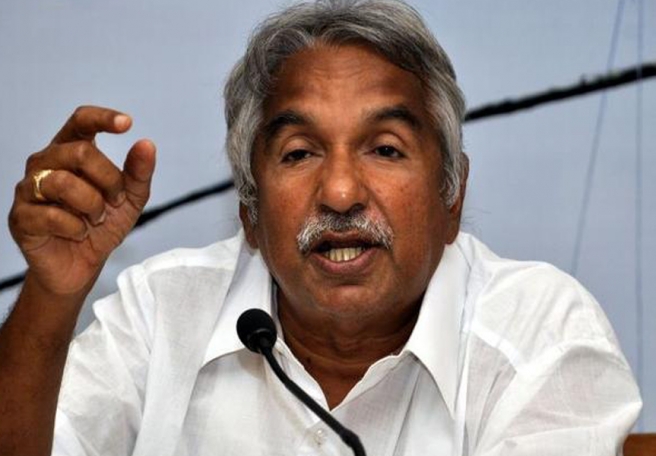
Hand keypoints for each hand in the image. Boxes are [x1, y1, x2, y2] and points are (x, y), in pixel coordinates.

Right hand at [8, 106, 155, 297]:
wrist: (82, 268)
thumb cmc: (101, 227)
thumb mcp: (130, 200)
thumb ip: (139, 173)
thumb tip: (147, 143)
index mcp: (69, 152)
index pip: (81, 121)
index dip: (102, 118)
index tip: (128, 123)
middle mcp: (45, 164)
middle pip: (79, 152)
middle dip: (109, 180)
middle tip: (115, 202)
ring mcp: (28, 189)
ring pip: (62, 182)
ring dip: (92, 205)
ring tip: (96, 220)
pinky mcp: (20, 218)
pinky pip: (51, 215)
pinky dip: (76, 227)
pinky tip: (78, 233)